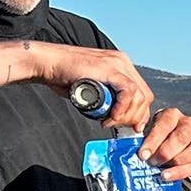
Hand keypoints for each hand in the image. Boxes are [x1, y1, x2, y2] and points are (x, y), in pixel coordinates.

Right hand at [22, 42, 154, 133]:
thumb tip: (115, 115)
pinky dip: (124, 106)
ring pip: (139, 95)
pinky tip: (113, 115)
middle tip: (117, 126)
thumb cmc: (63, 76)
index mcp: (121, 66)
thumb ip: (106, 97)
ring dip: (127, 115)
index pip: (142, 93)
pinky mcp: (109, 68)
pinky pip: (128, 90)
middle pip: (144, 96)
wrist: (46, 63)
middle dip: (135, 117)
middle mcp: (122, 62)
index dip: (140, 113)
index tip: (132, 127)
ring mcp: (117, 63)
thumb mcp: (92, 87)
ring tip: (110, 122)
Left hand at [136, 106, 190, 184]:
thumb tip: (129, 151)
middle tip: (152, 162)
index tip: (142, 154)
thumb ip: (143, 139)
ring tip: (161, 172)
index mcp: (172, 115)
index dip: (154, 140)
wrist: (177, 148)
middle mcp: (189, 125)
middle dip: (165, 152)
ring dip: (175, 162)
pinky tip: (168, 176)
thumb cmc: (159, 139)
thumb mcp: (150, 134)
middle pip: (182, 136)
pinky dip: (180, 172)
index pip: (165, 124)